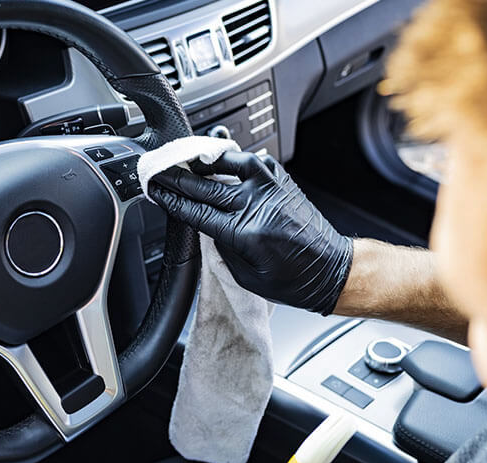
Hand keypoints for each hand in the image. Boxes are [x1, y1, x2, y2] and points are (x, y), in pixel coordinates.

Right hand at [149, 152, 352, 313]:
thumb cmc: (292, 279)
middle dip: (176, 177)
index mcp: (245, 232)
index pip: (196, 210)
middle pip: (205, 184)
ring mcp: (271, 186)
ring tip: (182, 159)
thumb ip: (220, 246)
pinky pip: (249, 161)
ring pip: (227, 162)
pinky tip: (217, 159)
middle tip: (157, 170)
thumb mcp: (245, 275)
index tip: (155, 190)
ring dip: (201, 160)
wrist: (331, 269)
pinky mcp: (281, 180)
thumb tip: (201, 222)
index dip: (171, 199)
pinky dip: (230, 158)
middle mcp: (257, 203)